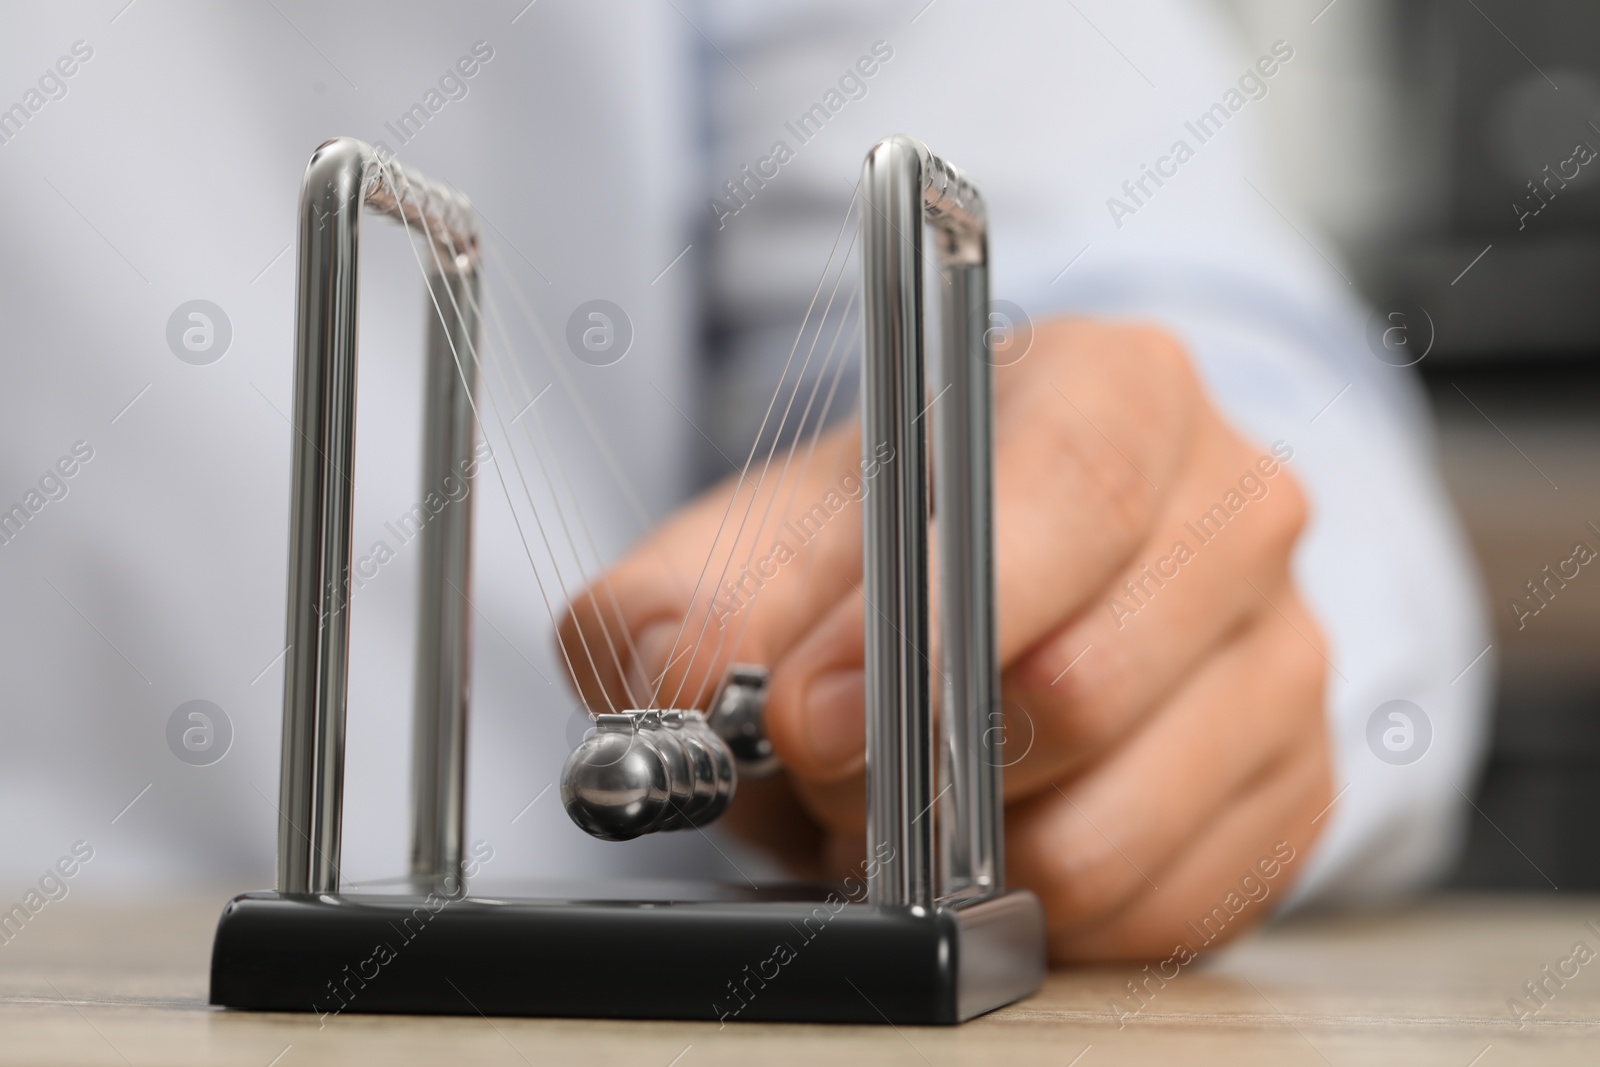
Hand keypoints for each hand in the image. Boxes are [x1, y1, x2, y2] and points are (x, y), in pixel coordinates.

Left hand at [560, 318, 1332, 962]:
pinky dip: (1031, 909)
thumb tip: (679, 678)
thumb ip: (688, 591)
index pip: (1070, 491)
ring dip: (959, 853)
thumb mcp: (779, 526)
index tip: (808, 705)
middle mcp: (1234, 513)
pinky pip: (1150, 910)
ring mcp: (1284, 658)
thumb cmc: (911, 532)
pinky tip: (990, 844)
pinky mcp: (1294, 788)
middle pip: (1085, 682)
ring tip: (903, 802)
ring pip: (1105, 830)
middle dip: (912, 763)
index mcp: (1121, 393)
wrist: (1037, 570)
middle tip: (823, 761)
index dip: (931, 616)